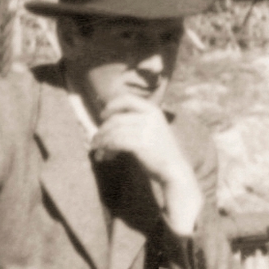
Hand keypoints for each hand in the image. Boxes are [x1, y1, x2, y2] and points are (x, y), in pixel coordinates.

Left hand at [94, 98, 207, 236]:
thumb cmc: (159, 152)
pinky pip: (115, 142)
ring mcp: (146, 130)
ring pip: (113, 132)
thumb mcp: (152, 129)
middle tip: (95, 142)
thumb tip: (107, 121)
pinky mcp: (140, 144)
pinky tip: (105, 157)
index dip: (111, 106)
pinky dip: (106, 150)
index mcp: (153, 110)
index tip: (102, 116)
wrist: (174, 169)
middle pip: (116, 119)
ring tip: (98, 152)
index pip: (127, 99)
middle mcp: (149, 117)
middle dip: (102, 131)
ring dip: (101, 142)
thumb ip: (135, 122)